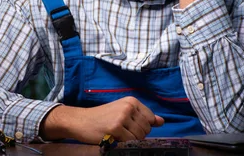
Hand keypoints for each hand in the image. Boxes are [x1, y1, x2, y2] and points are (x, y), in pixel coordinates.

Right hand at [40, 97, 163, 143]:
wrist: (81, 121)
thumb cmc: (102, 117)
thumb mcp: (123, 112)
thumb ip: (143, 116)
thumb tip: (162, 121)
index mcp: (132, 101)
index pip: (151, 119)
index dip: (142, 127)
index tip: (129, 126)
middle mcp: (128, 107)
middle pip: (146, 129)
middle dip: (136, 134)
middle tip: (121, 131)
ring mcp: (122, 117)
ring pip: (140, 137)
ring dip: (130, 140)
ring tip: (117, 134)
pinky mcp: (116, 128)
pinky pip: (130, 142)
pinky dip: (124, 143)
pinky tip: (113, 137)